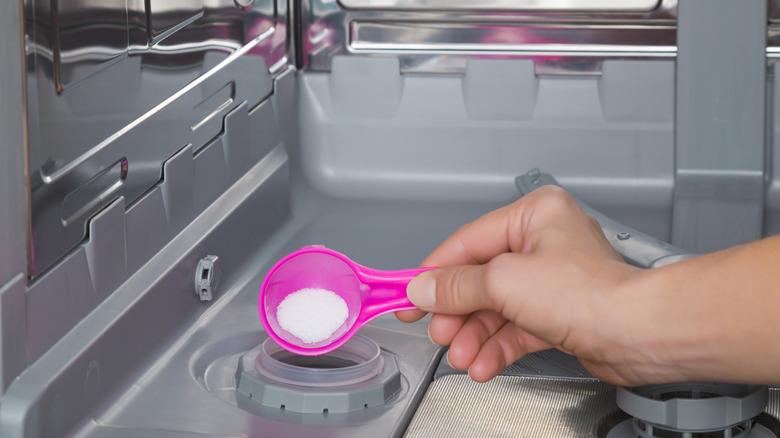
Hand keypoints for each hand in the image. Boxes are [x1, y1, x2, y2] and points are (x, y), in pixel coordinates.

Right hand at [397, 186, 644, 385]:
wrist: (637, 335)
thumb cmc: (590, 293)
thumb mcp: (503, 282)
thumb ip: (457, 286)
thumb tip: (424, 290)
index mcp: (534, 216)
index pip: (468, 242)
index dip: (434, 273)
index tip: (409, 294)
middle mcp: (544, 243)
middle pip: (481, 279)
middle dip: (458, 313)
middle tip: (438, 332)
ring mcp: (552, 281)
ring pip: (497, 308)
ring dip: (475, 336)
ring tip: (461, 356)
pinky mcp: (559, 314)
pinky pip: (516, 329)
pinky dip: (497, 347)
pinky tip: (483, 364)